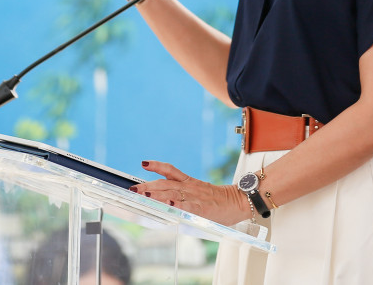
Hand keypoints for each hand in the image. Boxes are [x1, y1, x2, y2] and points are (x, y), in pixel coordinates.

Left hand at [128, 161, 250, 225]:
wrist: (240, 201)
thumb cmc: (220, 201)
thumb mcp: (201, 193)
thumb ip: (186, 196)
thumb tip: (168, 201)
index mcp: (190, 182)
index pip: (170, 170)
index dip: (156, 166)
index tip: (143, 163)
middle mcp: (190, 187)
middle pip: (165, 183)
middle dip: (147, 185)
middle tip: (132, 188)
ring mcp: (195, 197)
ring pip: (172, 192)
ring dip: (156, 193)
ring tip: (143, 192)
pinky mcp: (201, 207)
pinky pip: (186, 205)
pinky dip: (176, 204)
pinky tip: (167, 204)